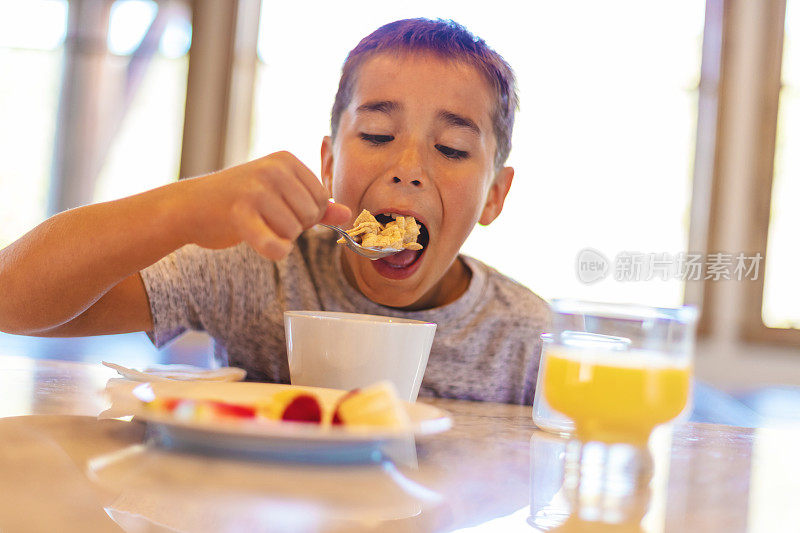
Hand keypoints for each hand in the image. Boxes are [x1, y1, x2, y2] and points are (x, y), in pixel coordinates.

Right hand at [174, 151, 350, 258]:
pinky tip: (264, 245)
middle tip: (264, 219)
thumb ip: (316, 205)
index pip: (321, 199)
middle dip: (292, 227)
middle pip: (310, 216)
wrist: (190, 206)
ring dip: (277, 237)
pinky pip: (274, 245)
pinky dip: (273, 251)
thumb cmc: (239, 201)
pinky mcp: (239, 213)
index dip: (305, 215)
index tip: (278, 209)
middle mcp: (272, 169)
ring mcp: (255, 189)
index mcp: (286, 160)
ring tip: (255, 224)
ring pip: (293, 232)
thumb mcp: (280, 195)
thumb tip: (348, 214)